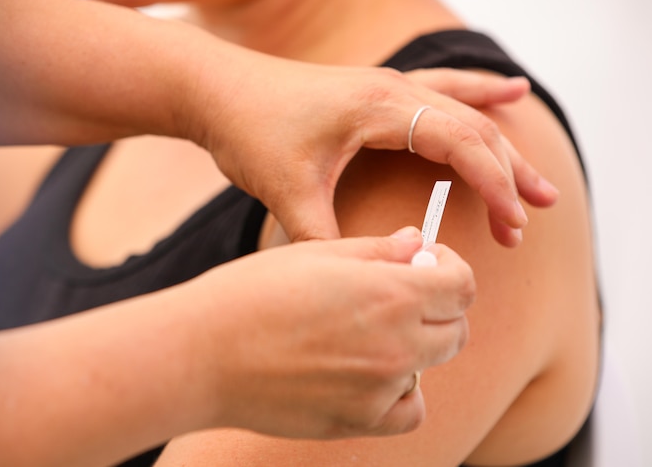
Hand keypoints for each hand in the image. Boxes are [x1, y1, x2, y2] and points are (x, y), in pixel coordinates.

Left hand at [183, 51, 557, 244]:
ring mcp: (383, 85)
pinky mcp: (372, 92)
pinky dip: (477, 94)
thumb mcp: (285, 190)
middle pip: (472, 126)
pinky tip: (509, 91)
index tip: (514, 225)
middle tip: (541, 211)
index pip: (460, 143)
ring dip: (500, 141)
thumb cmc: (247, 130)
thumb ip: (322, 238)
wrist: (214, 89)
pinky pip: (439, 89)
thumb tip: (356, 283)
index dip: (493, 185)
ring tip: (537, 176)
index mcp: (379, 107)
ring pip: (461, 110)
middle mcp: (390, 89)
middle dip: (510, 172)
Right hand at [191, 227, 472, 437]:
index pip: (463, 285)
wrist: (201, 354)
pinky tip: (368, 375)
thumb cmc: (250, 294)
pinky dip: (400, 393)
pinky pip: (409, 410)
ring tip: (365, 335)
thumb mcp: (315, 254)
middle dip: (436, 308)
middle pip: (455, 328)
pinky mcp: (359, 421)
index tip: (425, 266)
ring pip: (430, 367)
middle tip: (395, 298)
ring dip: (415, 348)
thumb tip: (418, 244)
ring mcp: (381, 388)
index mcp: (390, 293)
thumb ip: (377, 251)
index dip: (448, 269)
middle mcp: (397, 344)